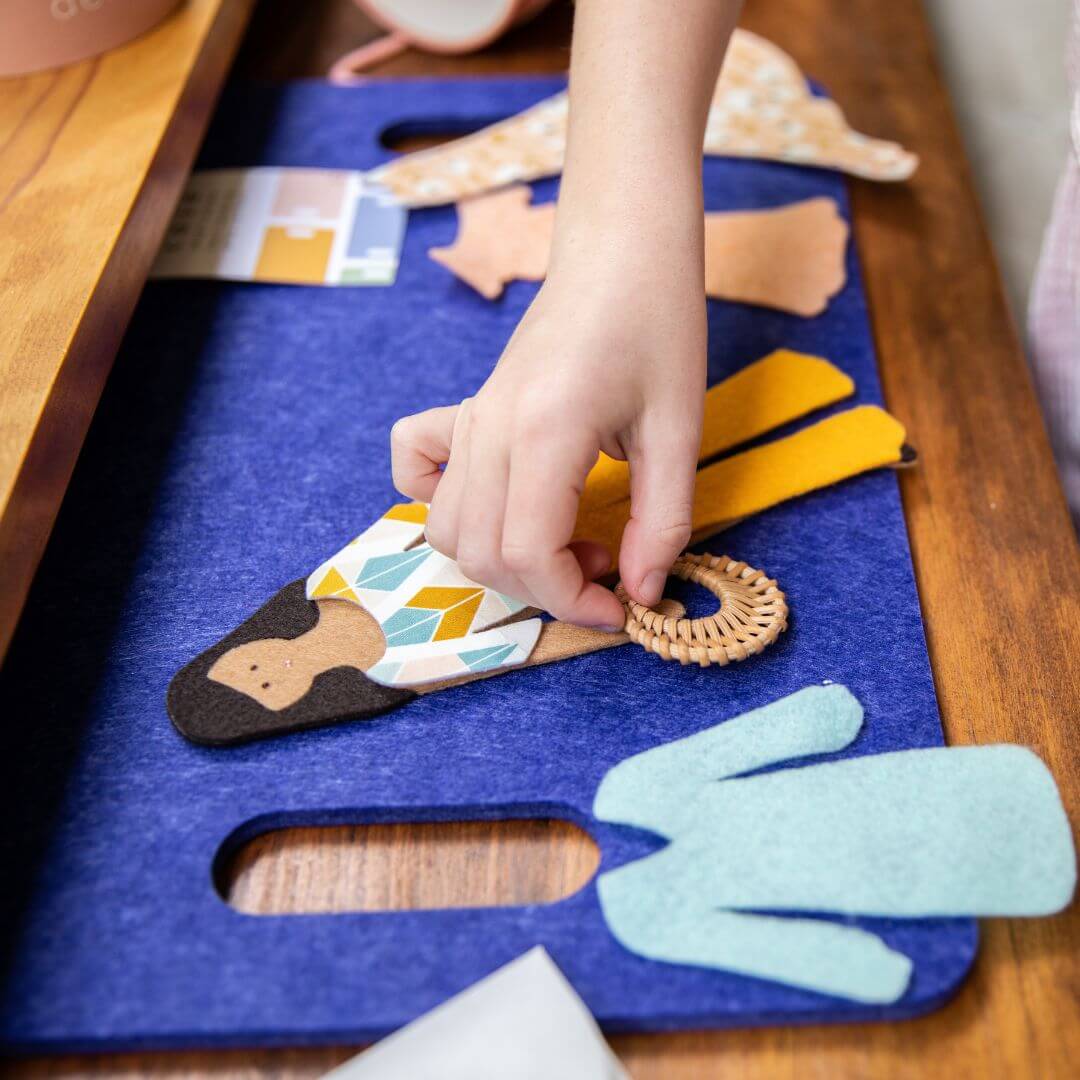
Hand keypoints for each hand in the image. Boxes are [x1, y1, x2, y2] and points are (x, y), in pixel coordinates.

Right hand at [391, 237, 705, 628]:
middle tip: (607, 565)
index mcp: (544, 432)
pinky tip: (493, 502)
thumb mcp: (678, 429)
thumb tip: (641, 592)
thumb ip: (660, 521)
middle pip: (481, 553)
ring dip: (503, 559)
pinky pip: (419, 468)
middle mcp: (490, 429)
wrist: (621, 250)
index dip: (571, 601)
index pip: (526, 554)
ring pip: (447, 527)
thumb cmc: (659, 323)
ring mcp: (471, 418)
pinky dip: (439, 502)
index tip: (620, 609)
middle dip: (544, 588)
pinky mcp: (468, 408)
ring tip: (569, 538)